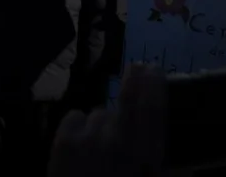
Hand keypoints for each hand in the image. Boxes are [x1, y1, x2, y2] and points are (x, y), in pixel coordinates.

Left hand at [48, 63, 166, 176]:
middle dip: (135, 81)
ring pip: (101, 113)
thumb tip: (160, 137)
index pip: (153, 110)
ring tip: (100, 148)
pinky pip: (76, 117)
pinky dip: (79, 127)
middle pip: (129, 99)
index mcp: (146, 157)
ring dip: (102, 124)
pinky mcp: (65, 138)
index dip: (154, 85)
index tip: (154, 68)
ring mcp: (90, 137)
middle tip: (137, 67)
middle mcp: (120, 141)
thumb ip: (153, 159)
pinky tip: (79, 146)